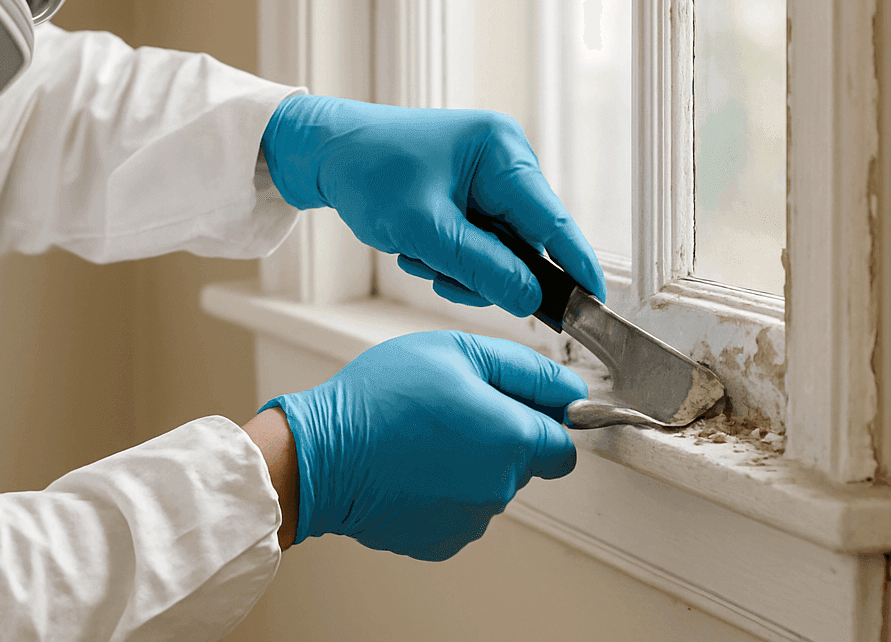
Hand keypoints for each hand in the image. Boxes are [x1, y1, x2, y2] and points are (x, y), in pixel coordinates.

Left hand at [261, 95, 605, 317]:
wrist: (325, 153)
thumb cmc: (368, 173)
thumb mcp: (423, 229)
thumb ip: (481, 267)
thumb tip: (532, 302)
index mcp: (502, 152)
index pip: (552, 219)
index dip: (576, 266)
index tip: (598, 307)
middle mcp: (504, 161)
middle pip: (525, 243)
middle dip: (484, 270)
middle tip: (440, 273)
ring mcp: (488, 180)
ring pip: (500, 253)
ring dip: (460, 268)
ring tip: (416, 255)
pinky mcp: (471, 196)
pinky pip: (480, 246)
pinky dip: (450, 259)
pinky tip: (416, 250)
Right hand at [262, 331, 585, 559]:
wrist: (320, 455)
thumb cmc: (379, 397)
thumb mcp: (454, 350)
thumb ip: (524, 368)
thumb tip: (570, 390)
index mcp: (512, 438)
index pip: (564, 442)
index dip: (542, 419)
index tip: (511, 405)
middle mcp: (500, 487)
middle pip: (525, 463)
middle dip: (499, 437)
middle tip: (450, 410)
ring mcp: (472, 519)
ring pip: (490, 487)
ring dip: (470, 463)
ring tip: (422, 437)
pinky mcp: (442, 540)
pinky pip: (460, 510)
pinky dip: (443, 491)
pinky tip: (411, 466)